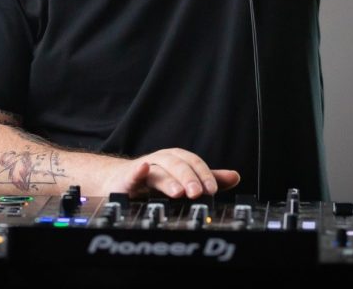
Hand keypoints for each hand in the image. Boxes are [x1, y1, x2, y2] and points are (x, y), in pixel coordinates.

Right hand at [106, 148, 240, 198]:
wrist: (117, 180)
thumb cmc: (151, 179)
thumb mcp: (181, 179)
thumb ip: (206, 179)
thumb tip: (234, 177)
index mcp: (176, 159)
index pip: (194, 162)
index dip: (204, 174)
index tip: (212, 189)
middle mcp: (161, 160)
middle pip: (178, 165)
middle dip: (189, 178)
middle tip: (198, 193)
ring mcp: (144, 169)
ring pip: (159, 171)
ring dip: (170, 180)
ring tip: (179, 192)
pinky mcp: (127, 179)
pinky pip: (132, 174)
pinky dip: (138, 170)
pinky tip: (143, 168)